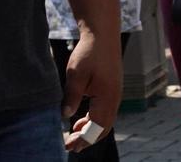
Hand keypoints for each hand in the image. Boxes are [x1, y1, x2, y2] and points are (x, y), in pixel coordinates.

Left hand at [62, 31, 120, 149]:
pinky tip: (81, 119)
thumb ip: (72, 97)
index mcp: (107, 96)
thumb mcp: (76, 75)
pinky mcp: (112, 88)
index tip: (68, 146)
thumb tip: (65, 116)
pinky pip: (106, 111)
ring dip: (91, 130)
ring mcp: (115, 93)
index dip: (83, 139)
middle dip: (88, 139)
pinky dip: (94, 120)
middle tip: (70, 146)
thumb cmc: (89, 53)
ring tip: (73, 134)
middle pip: (104, 127)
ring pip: (106, 120)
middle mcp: (115, 97)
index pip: (96, 126)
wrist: (103, 34)